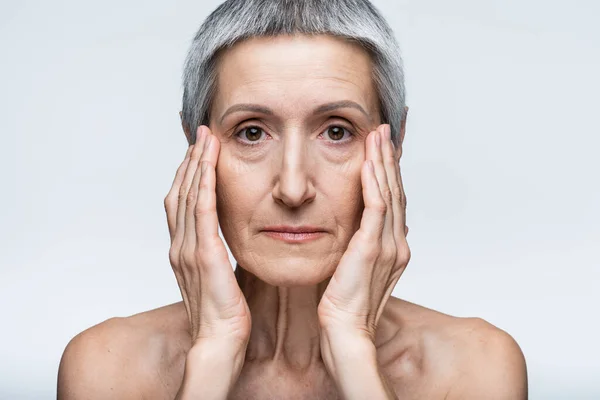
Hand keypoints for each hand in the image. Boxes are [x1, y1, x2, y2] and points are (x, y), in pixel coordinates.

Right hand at [164, 125, 250, 349]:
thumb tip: (226, 238)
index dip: (187, 175)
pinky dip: (203, 184)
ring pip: (188, 196)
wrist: (218, 339)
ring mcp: (188, 249)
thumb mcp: (216, 276)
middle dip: (189, 161)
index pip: (180, 203)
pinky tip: (209, 165)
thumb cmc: (222, 312)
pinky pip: (202, 212)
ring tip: (205, 140)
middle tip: (200, 135)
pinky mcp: (204, 254)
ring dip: (196, 164)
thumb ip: (215, 253)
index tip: (198, 152)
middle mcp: (180, 245)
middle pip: (179, 192)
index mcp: (182, 250)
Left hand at [317, 124, 409, 342]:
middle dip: (389, 158)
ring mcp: (389, 246)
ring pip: (390, 193)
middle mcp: (398, 243)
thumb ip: (362, 248)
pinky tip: (368, 161)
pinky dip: (374, 182)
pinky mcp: (373, 248)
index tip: (383, 148)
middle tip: (384, 130)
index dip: (390, 172)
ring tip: (377, 134)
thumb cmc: (345, 307)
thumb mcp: (355, 271)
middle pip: (396, 191)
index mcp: (395, 248)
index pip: (394, 201)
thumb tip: (360, 233)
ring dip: (383, 161)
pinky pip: (377, 207)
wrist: (345, 333)